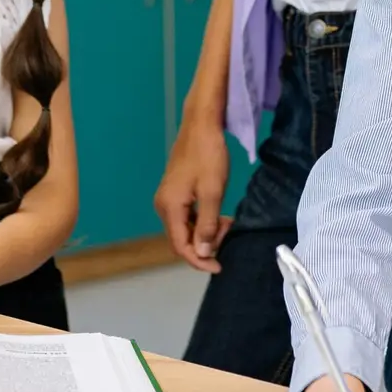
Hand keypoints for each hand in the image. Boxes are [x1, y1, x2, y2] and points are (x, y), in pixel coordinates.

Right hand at [153, 115, 231, 272]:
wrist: (201, 125)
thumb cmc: (208, 155)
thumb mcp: (213, 192)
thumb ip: (207, 225)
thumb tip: (202, 252)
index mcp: (170, 207)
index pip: (180, 246)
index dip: (199, 260)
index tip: (219, 266)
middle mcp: (163, 205)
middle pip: (182, 239)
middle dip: (205, 243)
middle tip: (228, 231)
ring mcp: (168, 198)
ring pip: (186, 228)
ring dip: (206, 231)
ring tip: (227, 222)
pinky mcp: (175, 192)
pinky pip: (187, 216)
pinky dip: (203, 220)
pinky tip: (219, 215)